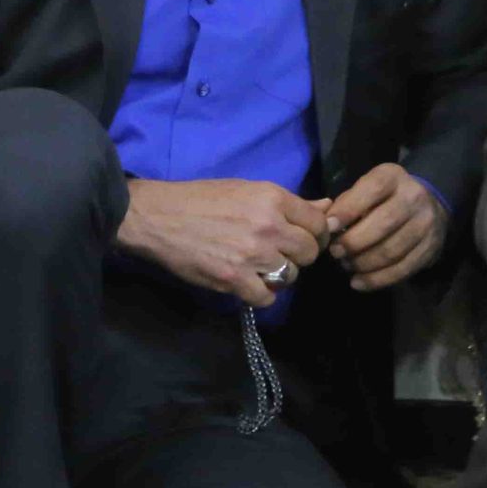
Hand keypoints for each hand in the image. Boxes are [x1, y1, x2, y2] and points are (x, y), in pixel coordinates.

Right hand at [115, 179, 326, 308]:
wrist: (158, 217)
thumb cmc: (201, 199)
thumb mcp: (247, 190)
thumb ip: (289, 203)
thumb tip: (328, 207)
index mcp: (272, 198)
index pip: (318, 222)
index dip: (315, 233)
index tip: (303, 238)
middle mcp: (268, 226)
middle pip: (310, 252)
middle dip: (299, 256)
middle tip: (280, 254)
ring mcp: (252, 255)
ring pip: (291, 276)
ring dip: (279, 275)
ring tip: (260, 267)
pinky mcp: (234, 279)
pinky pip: (266, 297)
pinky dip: (261, 294)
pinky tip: (249, 283)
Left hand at [321, 164, 445, 290]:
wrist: (427, 206)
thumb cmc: (383, 198)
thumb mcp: (366, 189)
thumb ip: (346, 203)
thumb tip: (326, 226)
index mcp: (393, 177)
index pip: (372, 190)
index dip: (348, 210)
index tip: (328, 227)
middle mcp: (414, 197)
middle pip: (384, 223)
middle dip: (354, 242)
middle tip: (336, 253)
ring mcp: (426, 224)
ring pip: (392, 250)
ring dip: (364, 263)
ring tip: (347, 265)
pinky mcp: (430, 249)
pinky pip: (403, 269)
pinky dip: (377, 280)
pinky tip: (359, 282)